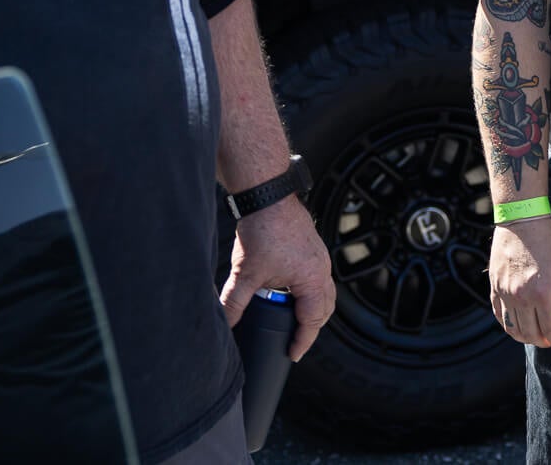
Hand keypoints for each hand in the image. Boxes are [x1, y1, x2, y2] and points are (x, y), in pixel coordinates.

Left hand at [220, 196, 334, 361]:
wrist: (267, 196)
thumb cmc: (262, 230)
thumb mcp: (245, 274)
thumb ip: (233, 303)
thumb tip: (224, 323)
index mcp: (312, 280)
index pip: (313, 321)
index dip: (302, 341)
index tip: (292, 353)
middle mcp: (322, 268)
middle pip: (325, 308)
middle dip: (312, 327)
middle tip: (296, 340)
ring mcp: (320, 255)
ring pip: (325, 291)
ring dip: (313, 308)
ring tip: (295, 318)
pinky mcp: (313, 246)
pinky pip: (320, 276)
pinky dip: (311, 290)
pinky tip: (292, 290)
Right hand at [489, 217, 550, 349]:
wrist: (522, 219)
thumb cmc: (549, 240)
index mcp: (541, 293)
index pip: (550, 330)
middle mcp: (520, 296)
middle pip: (530, 334)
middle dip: (543, 342)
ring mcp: (504, 292)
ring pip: (512, 329)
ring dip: (525, 337)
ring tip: (536, 335)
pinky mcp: (494, 286)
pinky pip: (498, 315)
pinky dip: (508, 325)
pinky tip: (518, 325)